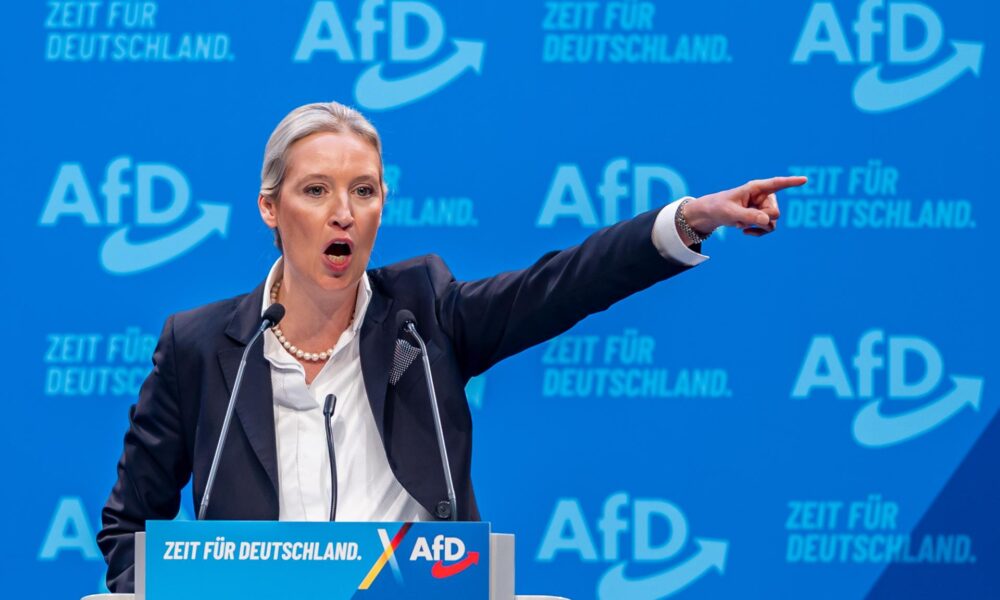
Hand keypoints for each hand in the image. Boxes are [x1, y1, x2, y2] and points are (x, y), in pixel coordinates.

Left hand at [680, 176, 807, 241]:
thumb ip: (748, 216)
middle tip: (743, 220)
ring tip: (741, 225)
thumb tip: (767, 222)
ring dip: (758, 227)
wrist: (713, 214)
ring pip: (773, 222)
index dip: (791, 182)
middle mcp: (764, 196)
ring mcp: (764, 207)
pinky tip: (745, 232)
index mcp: (756, 188)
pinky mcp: (763, 217)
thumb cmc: (719, 208)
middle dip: (761, 220)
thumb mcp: (730, 213)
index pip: (776, 184)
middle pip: (775, 212)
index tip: (805, 179)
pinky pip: (769, 228)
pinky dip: (758, 232)